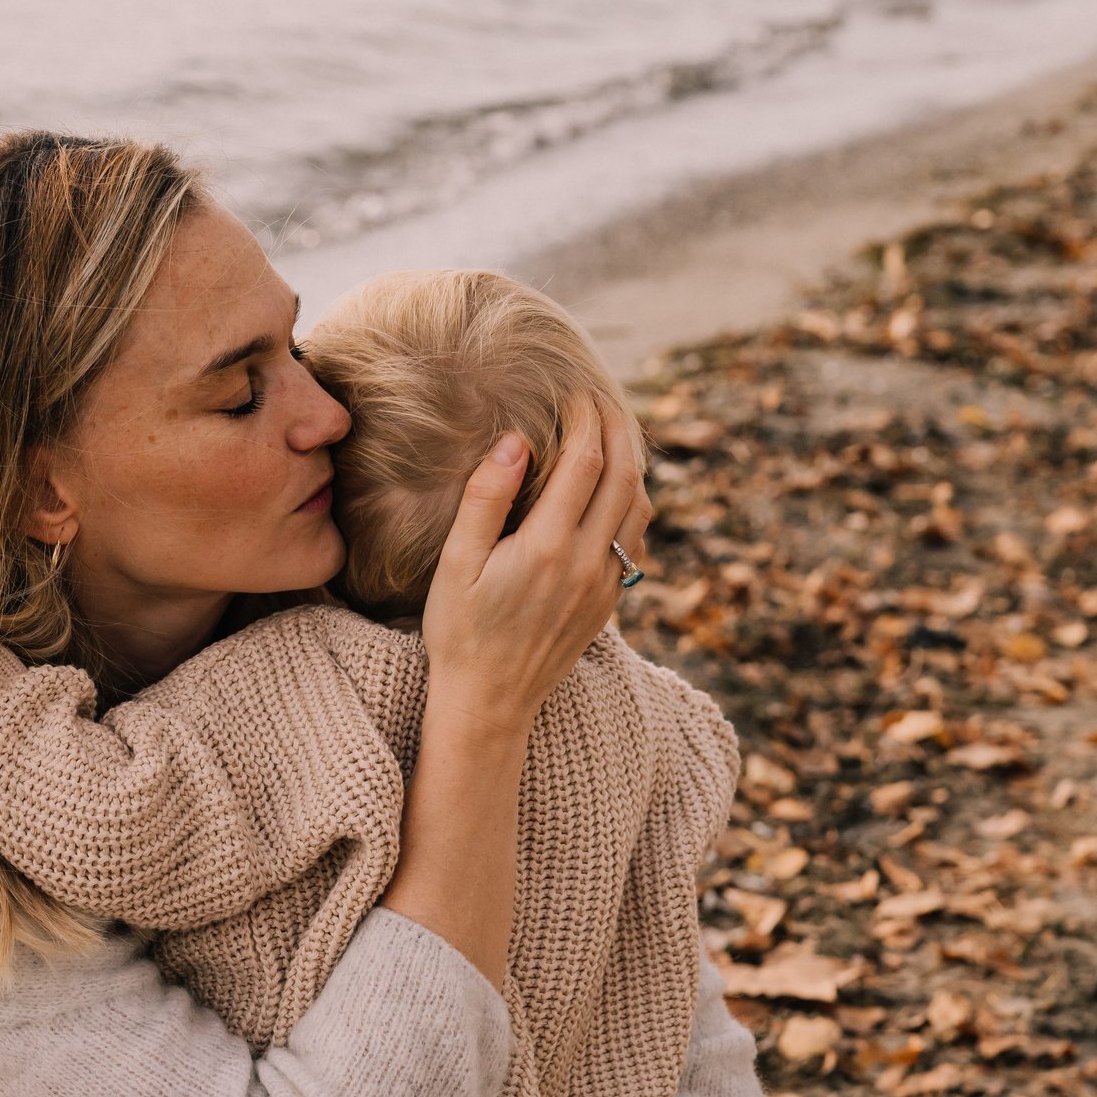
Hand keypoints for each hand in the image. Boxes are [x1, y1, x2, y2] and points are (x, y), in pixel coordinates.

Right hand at [420, 396, 646, 734]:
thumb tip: (516, 442)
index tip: (575, 392)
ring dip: (632, 463)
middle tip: (602, 398)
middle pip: (625, 476)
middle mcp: (588, 564)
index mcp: (548, 548)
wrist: (489, 704)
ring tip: (613, 434)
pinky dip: (632, 501)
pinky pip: (635, 538)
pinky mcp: (609, 602)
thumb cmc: (460, 633)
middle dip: (618, 429)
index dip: (586, 419)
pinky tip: (613, 490)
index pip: (585, 462)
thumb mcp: (456, 564)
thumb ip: (485, 500)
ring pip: (640, 507)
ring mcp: (606, 585)